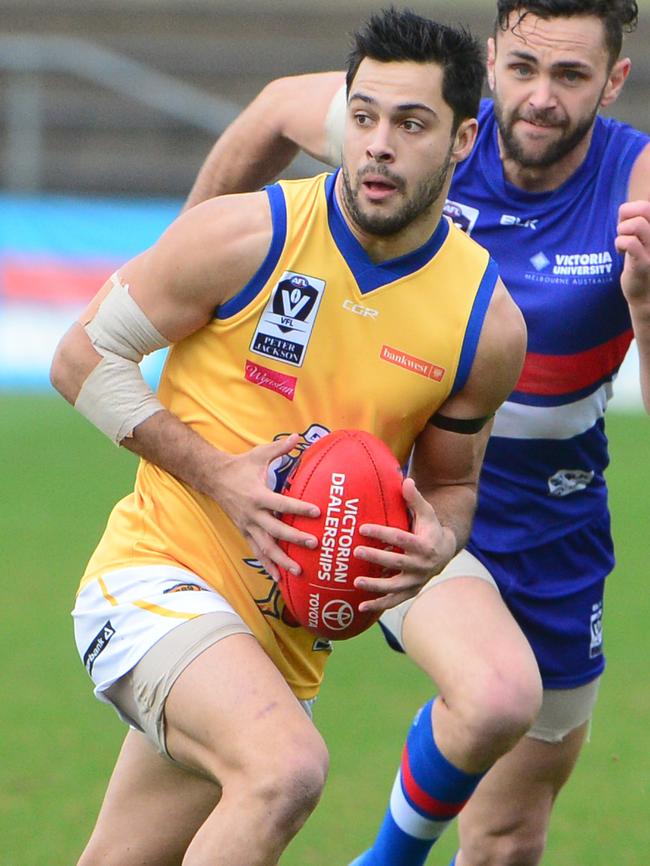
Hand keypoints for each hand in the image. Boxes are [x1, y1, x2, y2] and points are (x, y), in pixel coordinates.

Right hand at [213, 433, 319, 580]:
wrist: (214, 478)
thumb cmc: (241, 465)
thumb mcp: (259, 454)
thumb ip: (280, 448)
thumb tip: (299, 436)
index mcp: (257, 495)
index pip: (282, 503)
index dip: (299, 508)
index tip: (317, 512)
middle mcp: (252, 514)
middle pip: (275, 530)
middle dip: (294, 538)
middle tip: (314, 544)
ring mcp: (247, 526)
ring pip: (265, 547)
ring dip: (281, 560)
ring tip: (298, 570)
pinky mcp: (244, 532)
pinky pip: (257, 552)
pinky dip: (267, 565)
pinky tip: (278, 578)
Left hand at [351, 477, 456, 613]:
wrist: (444, 552)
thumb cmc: (430, 528)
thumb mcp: (427, 512)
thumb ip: (415, 499)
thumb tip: (406, 480)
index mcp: (424, 545)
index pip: (401, 538)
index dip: (382, 533)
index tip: (363, 527)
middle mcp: (421, 566)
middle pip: (396, 562)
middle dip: (376, 557)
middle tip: (355, 550)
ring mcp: (416, 581)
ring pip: (394, 586)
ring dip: (375, 586)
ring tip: (356, 582)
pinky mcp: (411, 591)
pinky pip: (394, 601)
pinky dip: (378, 605)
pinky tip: (361, 607)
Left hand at [616, 197, 649, 305]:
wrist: (646, 295)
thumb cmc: (641, 261)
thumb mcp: (641, 238)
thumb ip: (635, 222)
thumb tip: (626, 209)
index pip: (644, 205)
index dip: (629, 212)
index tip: (626, 227)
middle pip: (644, 208)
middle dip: (625, 218)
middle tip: (623, 233)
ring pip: (636, 224)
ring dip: (621, 232)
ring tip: (622, 244)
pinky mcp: (645, 263)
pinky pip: (630, 242)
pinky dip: (620, 244)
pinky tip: (621, 252)